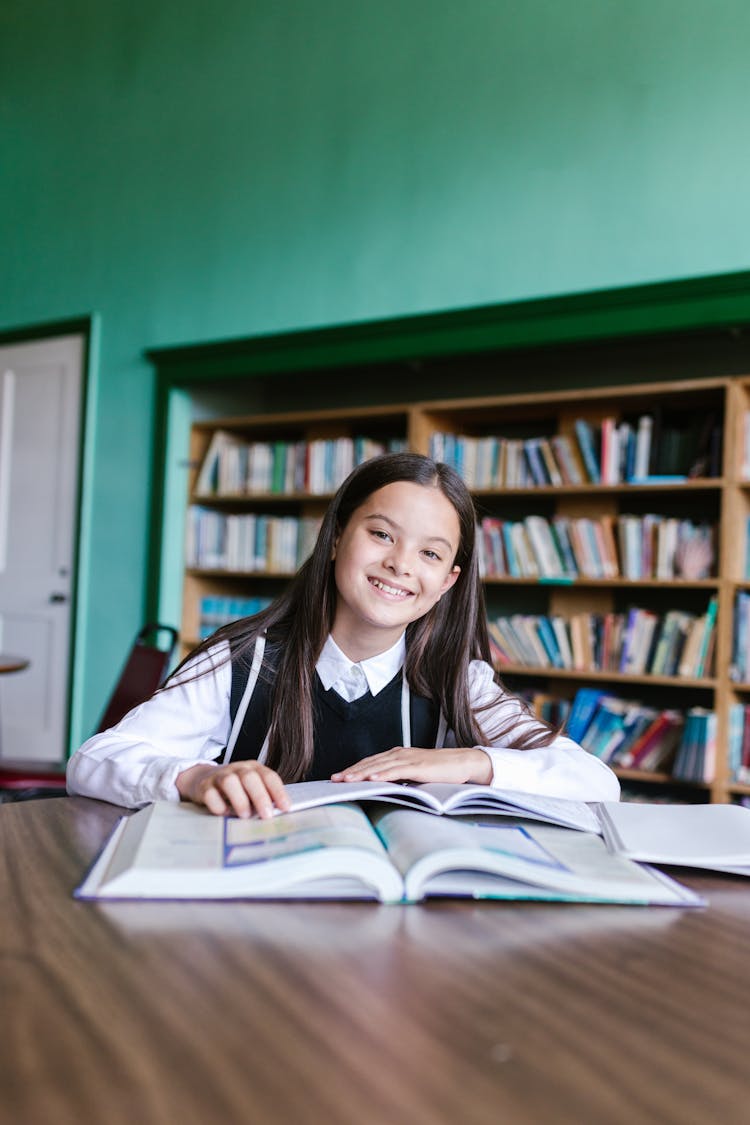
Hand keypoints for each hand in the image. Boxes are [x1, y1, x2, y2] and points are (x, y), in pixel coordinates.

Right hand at [176, 761, 290, 818]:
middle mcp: (237, 769)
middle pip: (250, 777)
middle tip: (267, 815)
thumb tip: (279, 813)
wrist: (203, 778)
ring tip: (245, 816)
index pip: (269, 776)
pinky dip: (218, 805)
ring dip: (239, 800)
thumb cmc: (235, 787)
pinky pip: (210, 794)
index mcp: (253, 768)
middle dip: (260, 797)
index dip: (278, 792)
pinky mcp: (204, 787)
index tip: (286, 808)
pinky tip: (224, 813)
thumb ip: (264, 797)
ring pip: (230, 782)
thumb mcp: (251, 788)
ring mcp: (220, 776)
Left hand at [331, 746, 492, 785]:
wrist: (463, 763)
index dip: (353, 769)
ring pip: (379, 766)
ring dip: (361, 773)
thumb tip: (382, 789)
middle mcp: (399, 754)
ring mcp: (408, 759)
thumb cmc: (440, 770)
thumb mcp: (414, 774)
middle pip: (370, 763)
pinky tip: (372, 779)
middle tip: (334, 780)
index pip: (370, 762)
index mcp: (397, 755)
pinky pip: (397, 770)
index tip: (338, 777)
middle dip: (351, 771)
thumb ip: (399, 778)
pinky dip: (383, 774)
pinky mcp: (418, 766)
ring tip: (346, 780)